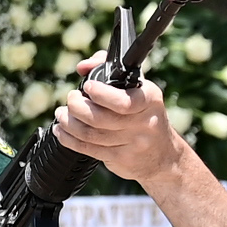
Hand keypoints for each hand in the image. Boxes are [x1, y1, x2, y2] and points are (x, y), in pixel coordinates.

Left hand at [50, 69, 190, 186]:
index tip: (87, 87)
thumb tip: (83, 66)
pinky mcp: (120, 159)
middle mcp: (143, 123)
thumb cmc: (145, 114)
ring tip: (62, 114)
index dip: (100, 94)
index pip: (123, 101)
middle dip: (76, 107)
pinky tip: (62, 131)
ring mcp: (132, 144)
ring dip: (68, 123)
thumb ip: (108, 68)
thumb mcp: (138, 88)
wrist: (163, 154)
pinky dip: (69, 139)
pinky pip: (88, 149)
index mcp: (148, 100)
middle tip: (70, 99)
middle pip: (100, 118)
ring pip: (90, 134)